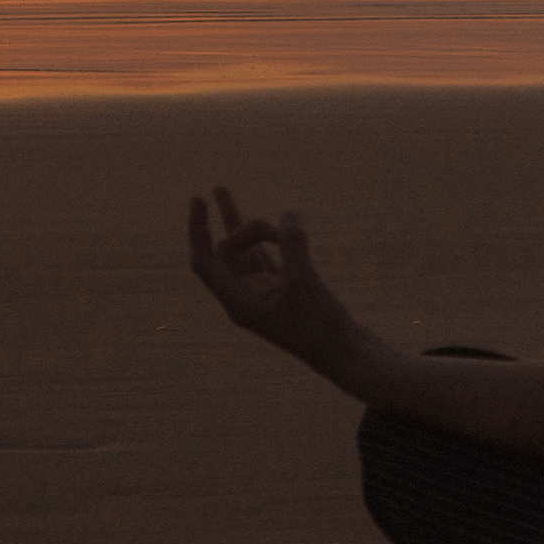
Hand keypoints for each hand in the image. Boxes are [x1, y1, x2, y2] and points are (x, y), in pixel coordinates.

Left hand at [186, 188, 374, 380]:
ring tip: (218, 189)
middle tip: (273, 229)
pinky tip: (270, 219)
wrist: (347, 354)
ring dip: (237, 221)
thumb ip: (293, 246)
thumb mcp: (305, 283)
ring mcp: (265, 292)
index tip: (197, 201)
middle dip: (244, 229)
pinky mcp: (285, 288)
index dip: (197, 231)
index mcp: (238, 303)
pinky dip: (270, 236)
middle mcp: (246, 298)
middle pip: (227, 251)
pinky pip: (268, 254)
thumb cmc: (321, 326)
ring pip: (244, 250)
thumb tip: (289, 216)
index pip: (205, 262)